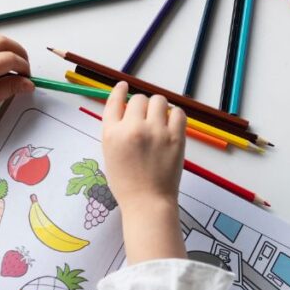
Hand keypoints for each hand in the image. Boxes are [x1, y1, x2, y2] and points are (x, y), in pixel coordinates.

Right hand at [102, 82, 186, 263]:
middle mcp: (132, 128)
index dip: (119, 91)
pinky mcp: (176, 137)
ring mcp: (155, 132)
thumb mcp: (110, 155)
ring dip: (158, 108)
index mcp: (111, 134)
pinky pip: (178, 112)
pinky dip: (175, 116)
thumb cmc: (127, 184)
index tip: (123, 86)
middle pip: (139, 99)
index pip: (114, 102)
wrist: (148, 203)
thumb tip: (130, 112)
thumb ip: (116, 132)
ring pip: (159, 101)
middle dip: (142, 106)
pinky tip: (171, 125)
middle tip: (145, 119)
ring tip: (159, 121)